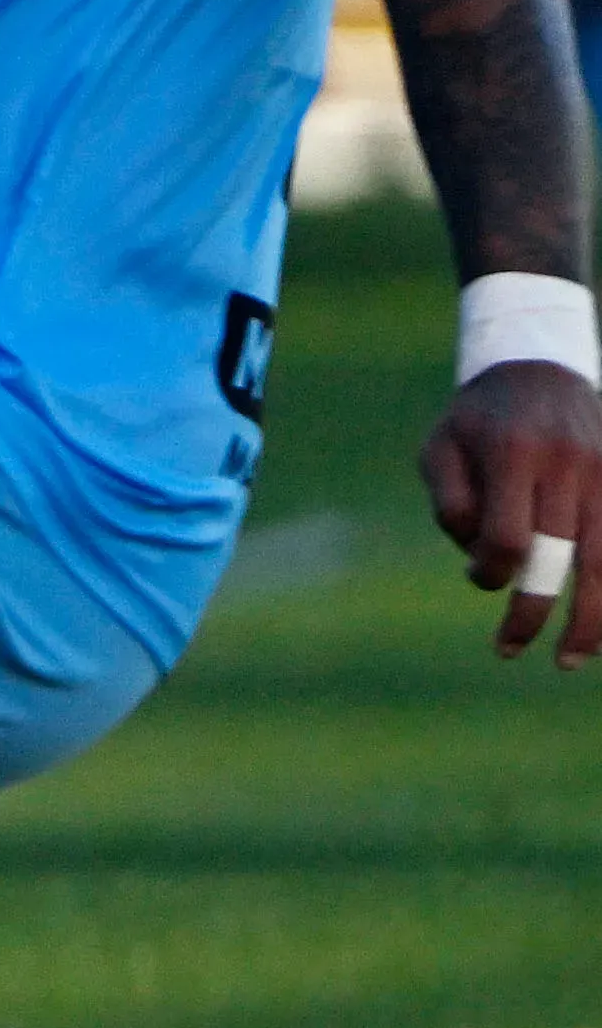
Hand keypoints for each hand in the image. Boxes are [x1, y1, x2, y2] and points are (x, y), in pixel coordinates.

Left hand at [424, 360, 601, 661]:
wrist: (540, 368)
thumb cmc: (477, 420)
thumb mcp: (441, 449)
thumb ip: (451, 504)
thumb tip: (480, 561)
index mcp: (516, 455)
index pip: (509, 537)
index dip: (490, 573)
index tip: (478, 580)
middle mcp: (570, 465)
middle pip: (563, 556)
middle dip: (537, 612)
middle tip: (509, 651)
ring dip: (593, 619)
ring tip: (570, 658)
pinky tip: (600, 625)